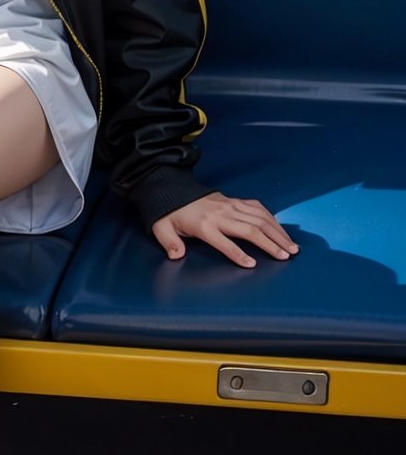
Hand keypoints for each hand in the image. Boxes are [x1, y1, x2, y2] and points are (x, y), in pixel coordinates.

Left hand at [152, 191, 297, 268]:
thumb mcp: (162, 228)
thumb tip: (175, 255)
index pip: (224, 242)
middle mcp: (221, 215)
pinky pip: (258, 208)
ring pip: (259, 218)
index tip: (252, 265)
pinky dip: (273, 219)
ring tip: (292, 247)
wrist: (173, 189)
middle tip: (286, 256)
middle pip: (250, 230)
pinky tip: (282, 230)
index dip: (237, 254)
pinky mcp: (236, 200)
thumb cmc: (170, 214)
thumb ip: (169, 243)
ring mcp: (230, 206)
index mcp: (203, 225)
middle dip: (270, 243)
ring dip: (277, 232)